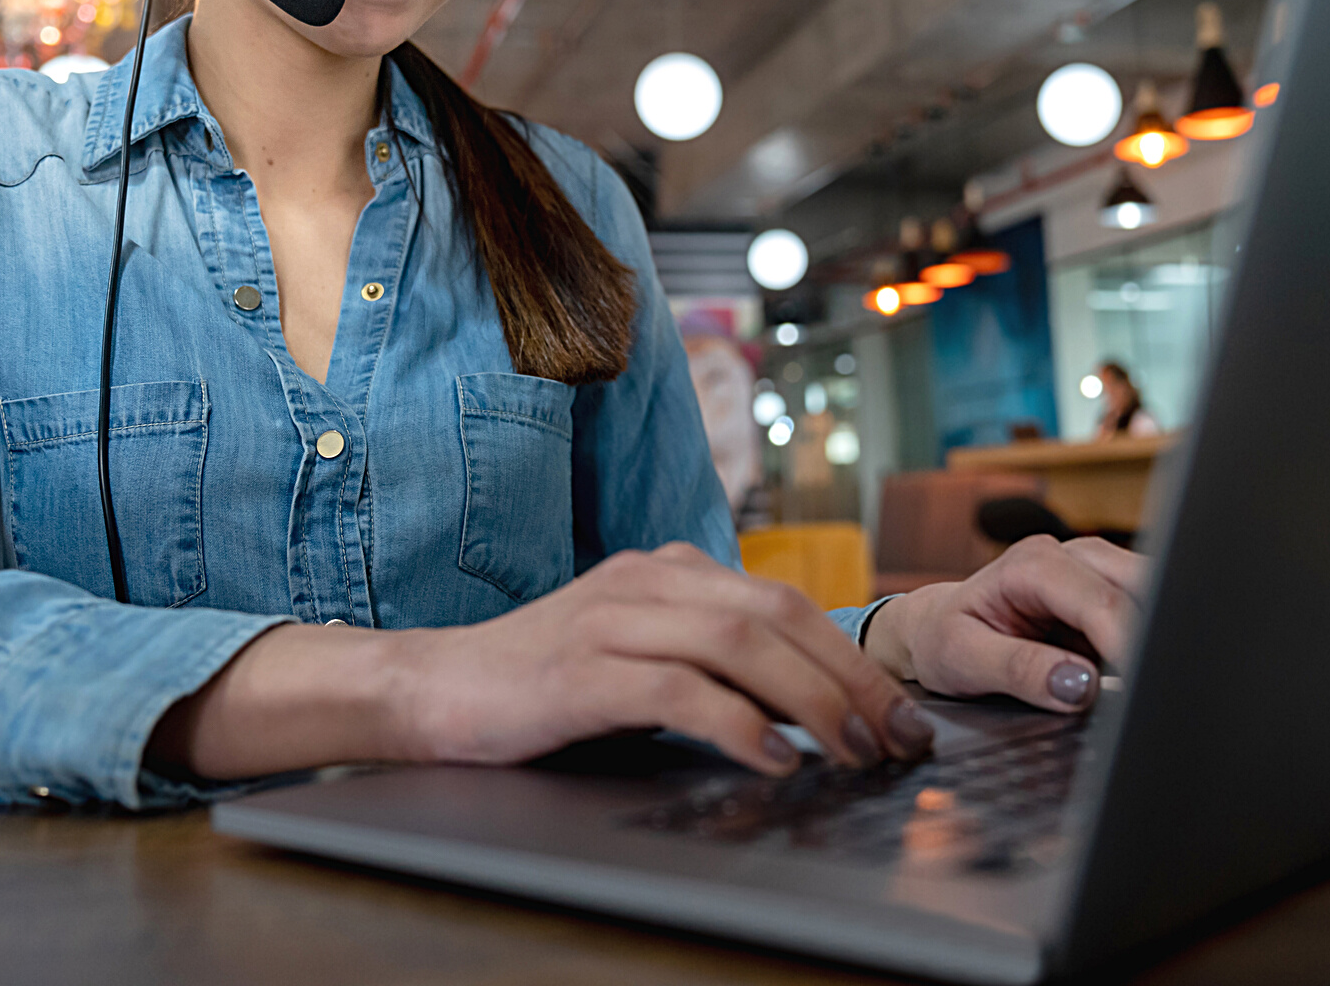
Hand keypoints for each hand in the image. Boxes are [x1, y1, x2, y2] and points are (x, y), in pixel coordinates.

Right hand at [150, 542, 934, 782]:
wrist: (431, 689)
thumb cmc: (540, 684)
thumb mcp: (633, 652)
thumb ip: (704, 656)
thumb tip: (804, 703)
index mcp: (667, 571)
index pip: (784, 601)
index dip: (851, 655)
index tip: (898, 712)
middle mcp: (646, 581)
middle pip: (776, 614)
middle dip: (849, 677)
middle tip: (894, 737)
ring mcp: (610, 619)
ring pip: (738, 642)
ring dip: (810, 699)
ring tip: (851, 750)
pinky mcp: (579, 670)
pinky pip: (676, 688)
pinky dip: (734, 722)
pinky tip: (772, 758)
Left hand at [862, 536, 1147, 713]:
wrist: (937, 628)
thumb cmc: (945, 638)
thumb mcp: (964, 659)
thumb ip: (1020, 671)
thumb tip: (1078, 686)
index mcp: (1033, 564)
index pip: (1102, 602)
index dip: (1128, 647)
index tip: (1140, 692)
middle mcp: (1071, 556)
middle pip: (1142, 588)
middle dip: (1152, 638)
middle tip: (1152, 692)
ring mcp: (1095, 571)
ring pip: (1155, 594)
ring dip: (1154, 639)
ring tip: (1142, 686)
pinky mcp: (1108, 594)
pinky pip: (1147, 611)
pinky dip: (1150, 642)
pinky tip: (1138, 674)